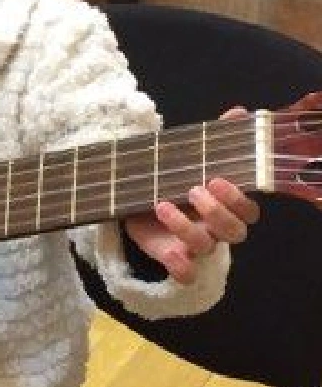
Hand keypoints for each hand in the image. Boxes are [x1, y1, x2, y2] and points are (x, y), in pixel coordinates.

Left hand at [122, 107, 259, 283]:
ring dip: (186, 227)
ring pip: (206, 247)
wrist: (136, 201)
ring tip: (162, 204)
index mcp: (224, 205)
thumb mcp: (189, 158)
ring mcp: (195, 245)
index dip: (238, 199)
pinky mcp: (174, 258)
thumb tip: (239, 112)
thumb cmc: (173, 180)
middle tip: (193, 190)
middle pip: (235, 232)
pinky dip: (181, 266)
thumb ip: (216, 139)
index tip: (217, 179)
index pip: (249, 211)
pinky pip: (186, 274)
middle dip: (217, 212)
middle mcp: (215, 228)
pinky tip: (171, 252)